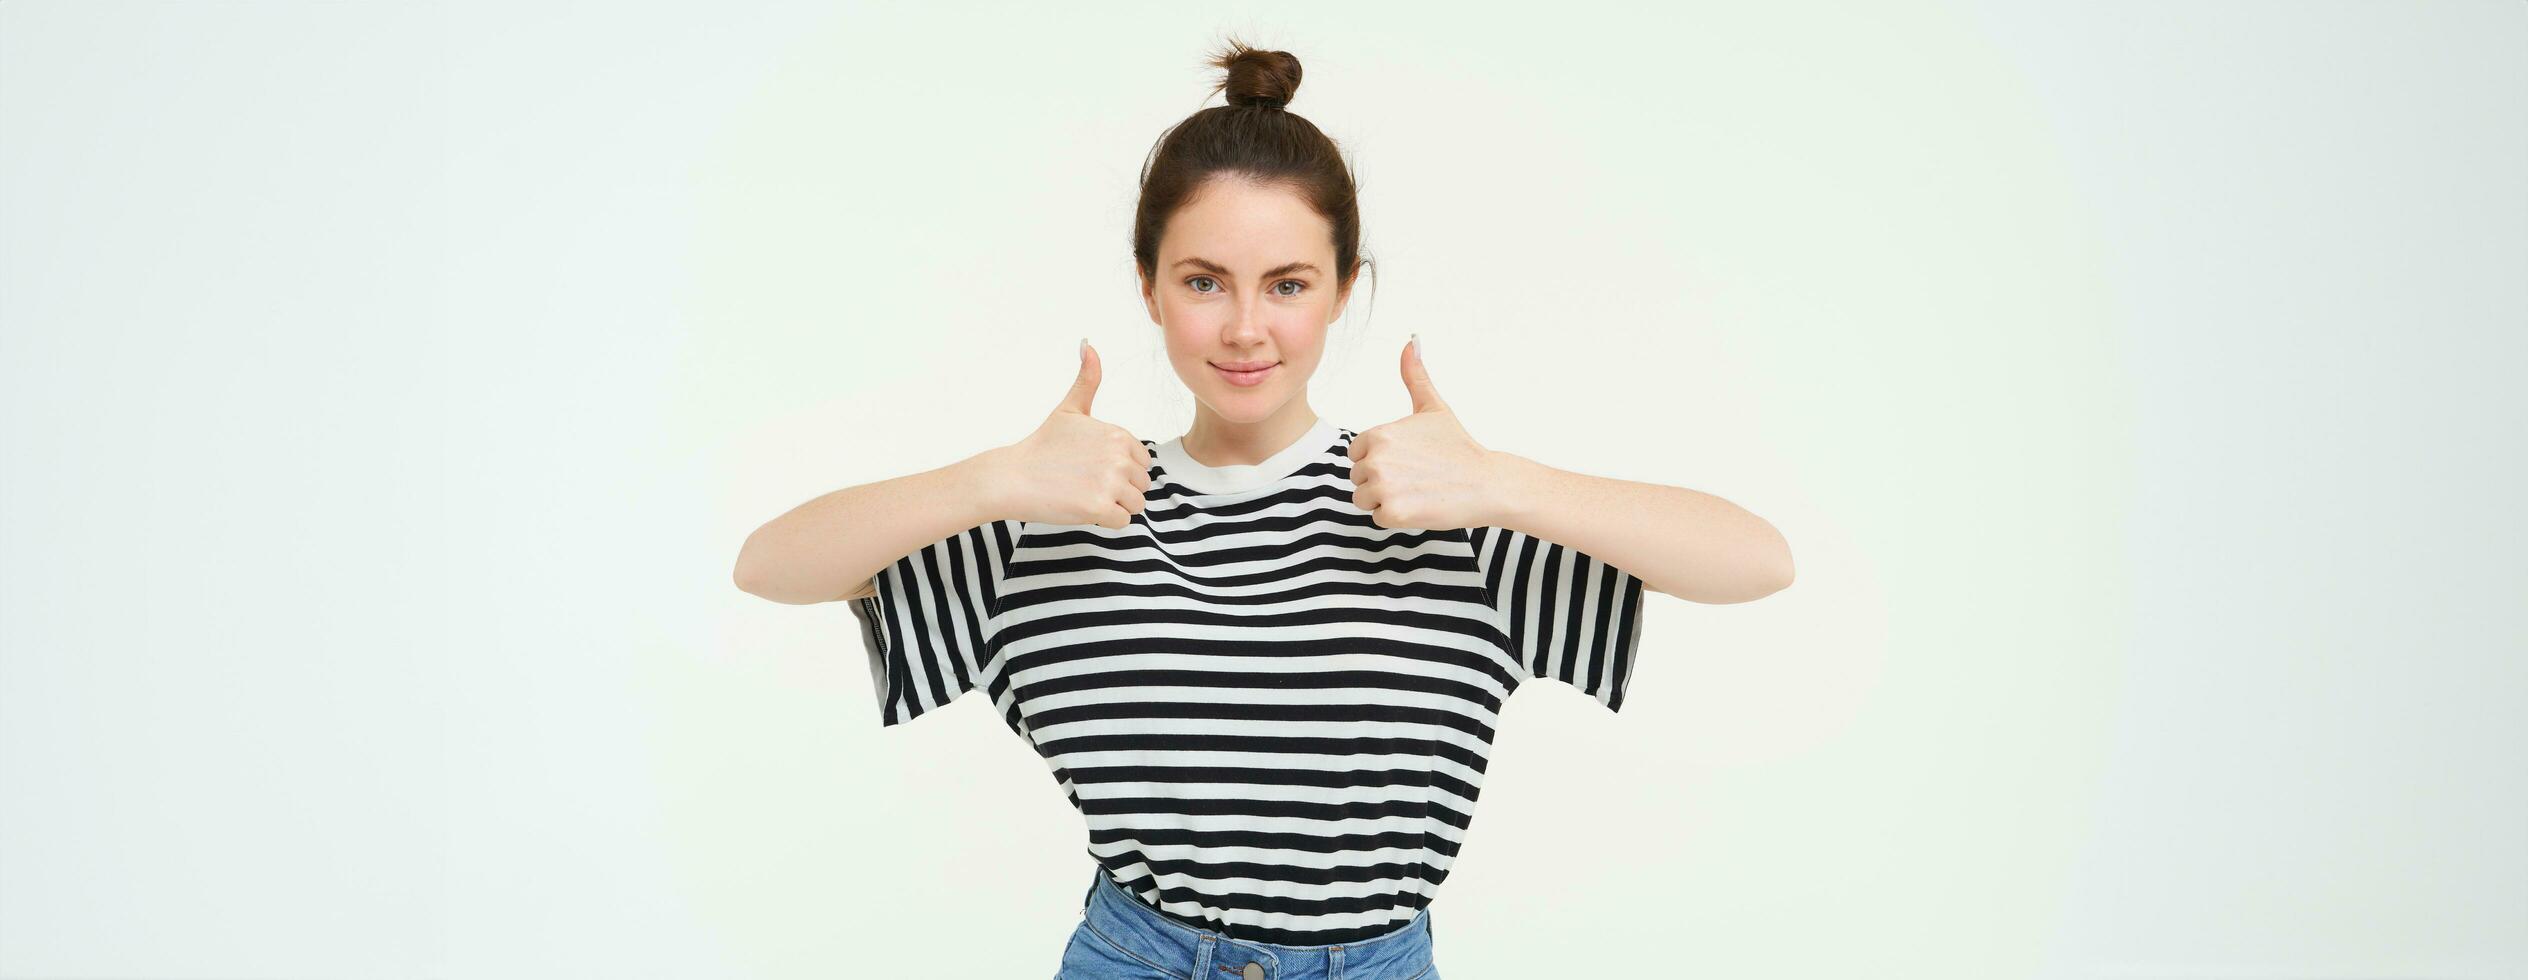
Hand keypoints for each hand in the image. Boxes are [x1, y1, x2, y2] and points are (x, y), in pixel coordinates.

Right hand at [989, 340, 1152, 529]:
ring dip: (1114, 506)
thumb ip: (1087, 380)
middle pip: (1142, 485)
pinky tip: (1081, 507)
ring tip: (1085, 495)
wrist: (1012, 477)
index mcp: (1118, 434)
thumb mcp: (1069, 409)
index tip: (1092, 467)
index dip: (1119, 469)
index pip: (1142, 462)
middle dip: (1119, 489)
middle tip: (1086, 483)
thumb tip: (1089, 345)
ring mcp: (1110, 482)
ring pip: (1135, 505)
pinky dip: (1105, 521)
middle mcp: (1119, 455)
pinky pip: (1122, 522)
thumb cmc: (1041, 446)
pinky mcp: (1100, 507)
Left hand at [1347, 335, 1502, 529]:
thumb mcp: (1434, 408)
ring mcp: (1383, 486)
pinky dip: (1397, 517)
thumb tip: (1411, 341)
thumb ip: (1415, 376)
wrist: (1487, 483)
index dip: (1380, 459)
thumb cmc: (1459, 447)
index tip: (1407, 460)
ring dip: (1386, 500)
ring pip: (1364, 498)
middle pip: (1358, 477)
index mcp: (1380, 434)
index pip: (1357, 454)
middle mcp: (1377, 459)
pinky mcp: (1393, 512)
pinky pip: (1378, 518)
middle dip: (1382, 480)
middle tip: (1415, 477)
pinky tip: (1420, 504)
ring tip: (1416, 491)